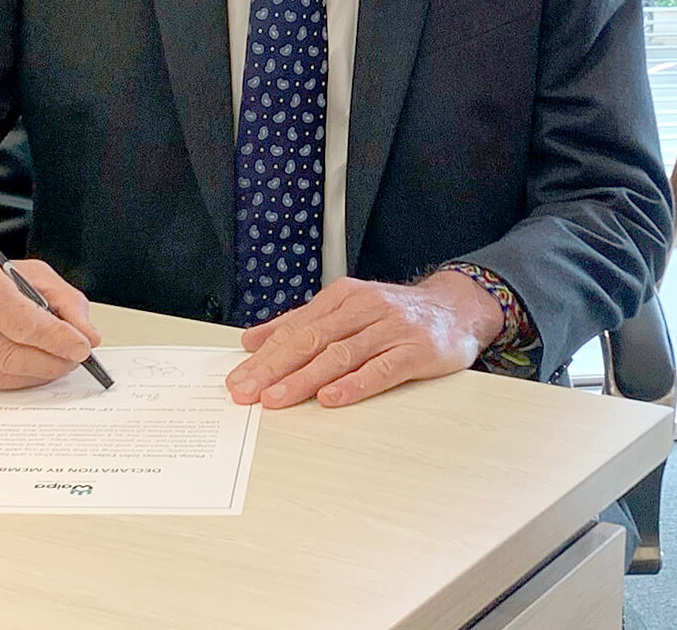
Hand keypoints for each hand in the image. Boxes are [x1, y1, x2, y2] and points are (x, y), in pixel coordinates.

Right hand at [0, 245, 100, 391]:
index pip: (19, 317)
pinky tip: (22, 369)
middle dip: (50, 361)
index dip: (54, 337)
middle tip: (73, 361)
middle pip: (8, 352)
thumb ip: (63, 299)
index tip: (81, 347)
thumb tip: (87, 335)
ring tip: (54, 364)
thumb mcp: (26, 272)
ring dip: (34, 374)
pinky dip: (11, 381)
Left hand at [225, 271, 504, 408]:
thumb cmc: (394, 314)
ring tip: (276, 398)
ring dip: (304, 379)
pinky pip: (381, 368)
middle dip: (274, 367)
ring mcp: (390, 328)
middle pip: (311, 340)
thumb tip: (251, 340)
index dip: (263, 355)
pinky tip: (331, 398)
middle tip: (246, 391)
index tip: (238, 378)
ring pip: (340, 354)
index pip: (295, 328)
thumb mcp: (344, 309)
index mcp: (341, 297)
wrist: (456, 307)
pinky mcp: (416, 350)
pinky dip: (354, 384)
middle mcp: (362, 308)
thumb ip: (299, 323)